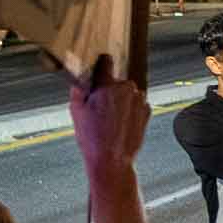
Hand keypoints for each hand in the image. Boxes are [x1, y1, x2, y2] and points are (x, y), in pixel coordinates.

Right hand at [69, 58, 150, 176]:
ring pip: (129, 93)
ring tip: (111, 120)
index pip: (106, 62)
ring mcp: (139, 100)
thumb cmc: (92, 138)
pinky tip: (121, 124)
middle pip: (118, 81)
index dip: (102, 64)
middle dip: (110, 90)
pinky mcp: (147, 111)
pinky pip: (137, 105)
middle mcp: (126, 89)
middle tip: (101, 108)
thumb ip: (78, 90)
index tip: (101, 65)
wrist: (111, 160)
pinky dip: (131, 110)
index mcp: (107, 85)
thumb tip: (79, 79)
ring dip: (122, 101)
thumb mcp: (76, 112)